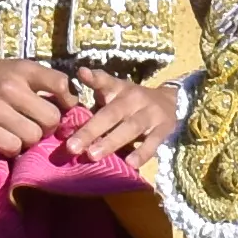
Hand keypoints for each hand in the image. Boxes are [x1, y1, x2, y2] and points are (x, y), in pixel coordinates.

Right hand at [0, 56, 89, 152]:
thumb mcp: (13, 69)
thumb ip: (40, 82)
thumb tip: (71, 103)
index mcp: (21, 70)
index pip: (60, 84)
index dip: (66, 100)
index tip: (60, 107)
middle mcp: (9, 87)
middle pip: (50, 118)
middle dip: (47, 126)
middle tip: (36, 125)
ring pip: (33, 137)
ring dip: (29, 140)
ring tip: (18, 133)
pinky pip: (12, 147)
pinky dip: (12, 148)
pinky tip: (5, 140)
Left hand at [45, 70, 178, 161]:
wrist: (171, 101)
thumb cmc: (131, 102)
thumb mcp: (114, 94)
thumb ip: (93, 103)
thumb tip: (66, 116)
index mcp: (119, 89)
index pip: (106, 81)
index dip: (94, 77)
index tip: (82, 73)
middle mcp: (134, 99)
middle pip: (111, 114)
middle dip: (91, 130)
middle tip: (72, 147)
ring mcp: (150, 114)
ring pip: (130, 128)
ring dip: (111, 142)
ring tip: (93, 156)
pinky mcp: (164, 129)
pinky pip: (153, 142)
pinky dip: (142, 153)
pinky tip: (130, 164)